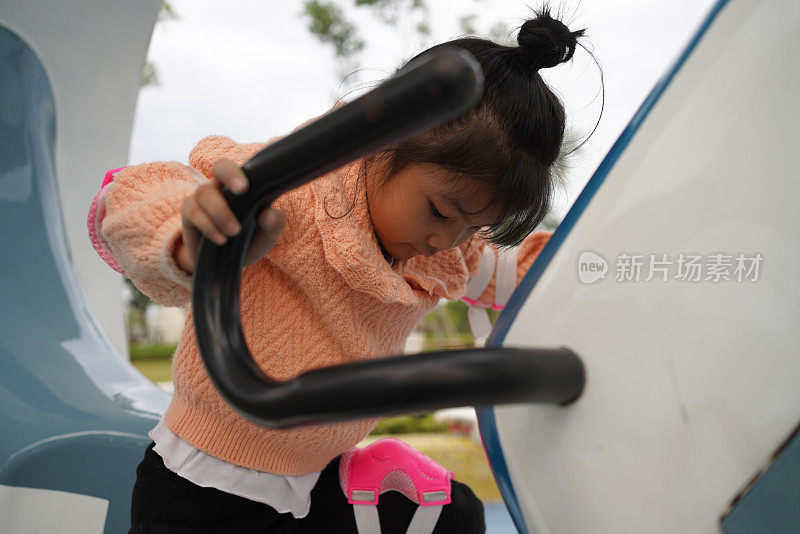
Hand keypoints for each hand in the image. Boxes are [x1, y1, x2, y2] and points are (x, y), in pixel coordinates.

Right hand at [175, 158, 285, 273]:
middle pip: (220, 166)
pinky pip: (193, 211)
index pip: (245, 168)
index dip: (244, 170)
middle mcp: (223, 188)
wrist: (226, 263)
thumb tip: (268, 214)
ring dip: (220, 211)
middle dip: (229, 173)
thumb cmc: (249, 241)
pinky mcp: (189, 213)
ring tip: (234, 231)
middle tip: (242, 189)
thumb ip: (274, 224)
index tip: (248, 185)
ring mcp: (204, 199)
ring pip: (204, 192)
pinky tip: (221, 240)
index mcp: (245, 187)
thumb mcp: (267, 236)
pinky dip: (208, 225)